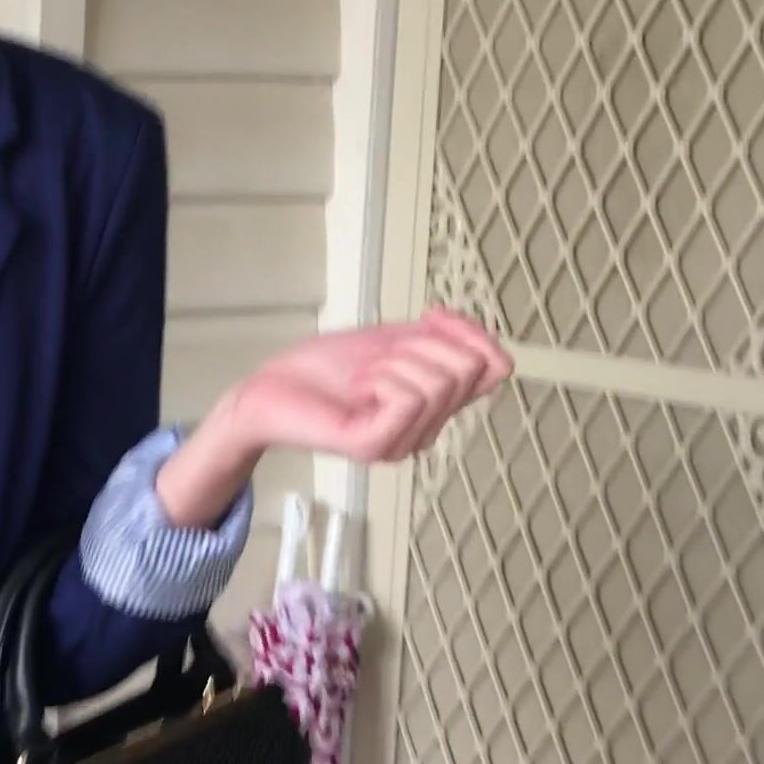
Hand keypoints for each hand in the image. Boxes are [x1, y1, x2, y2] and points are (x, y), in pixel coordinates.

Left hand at [155, 309, 513, 527]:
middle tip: (378, 358)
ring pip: (441, 382)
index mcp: (435, 407)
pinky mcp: (374, 446)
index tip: (430, 317)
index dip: (472, 333)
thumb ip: (443, 340)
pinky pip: (410, 398)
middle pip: (468, 369)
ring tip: (363, 376)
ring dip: (396, 360)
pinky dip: (385, 376)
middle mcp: (426, 430)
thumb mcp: (395, 341)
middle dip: (423, 344)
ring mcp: (402, 442)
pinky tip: (360, 387)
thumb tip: (488, 344)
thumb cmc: (322, 369)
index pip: (494, 368)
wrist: (269, 388)